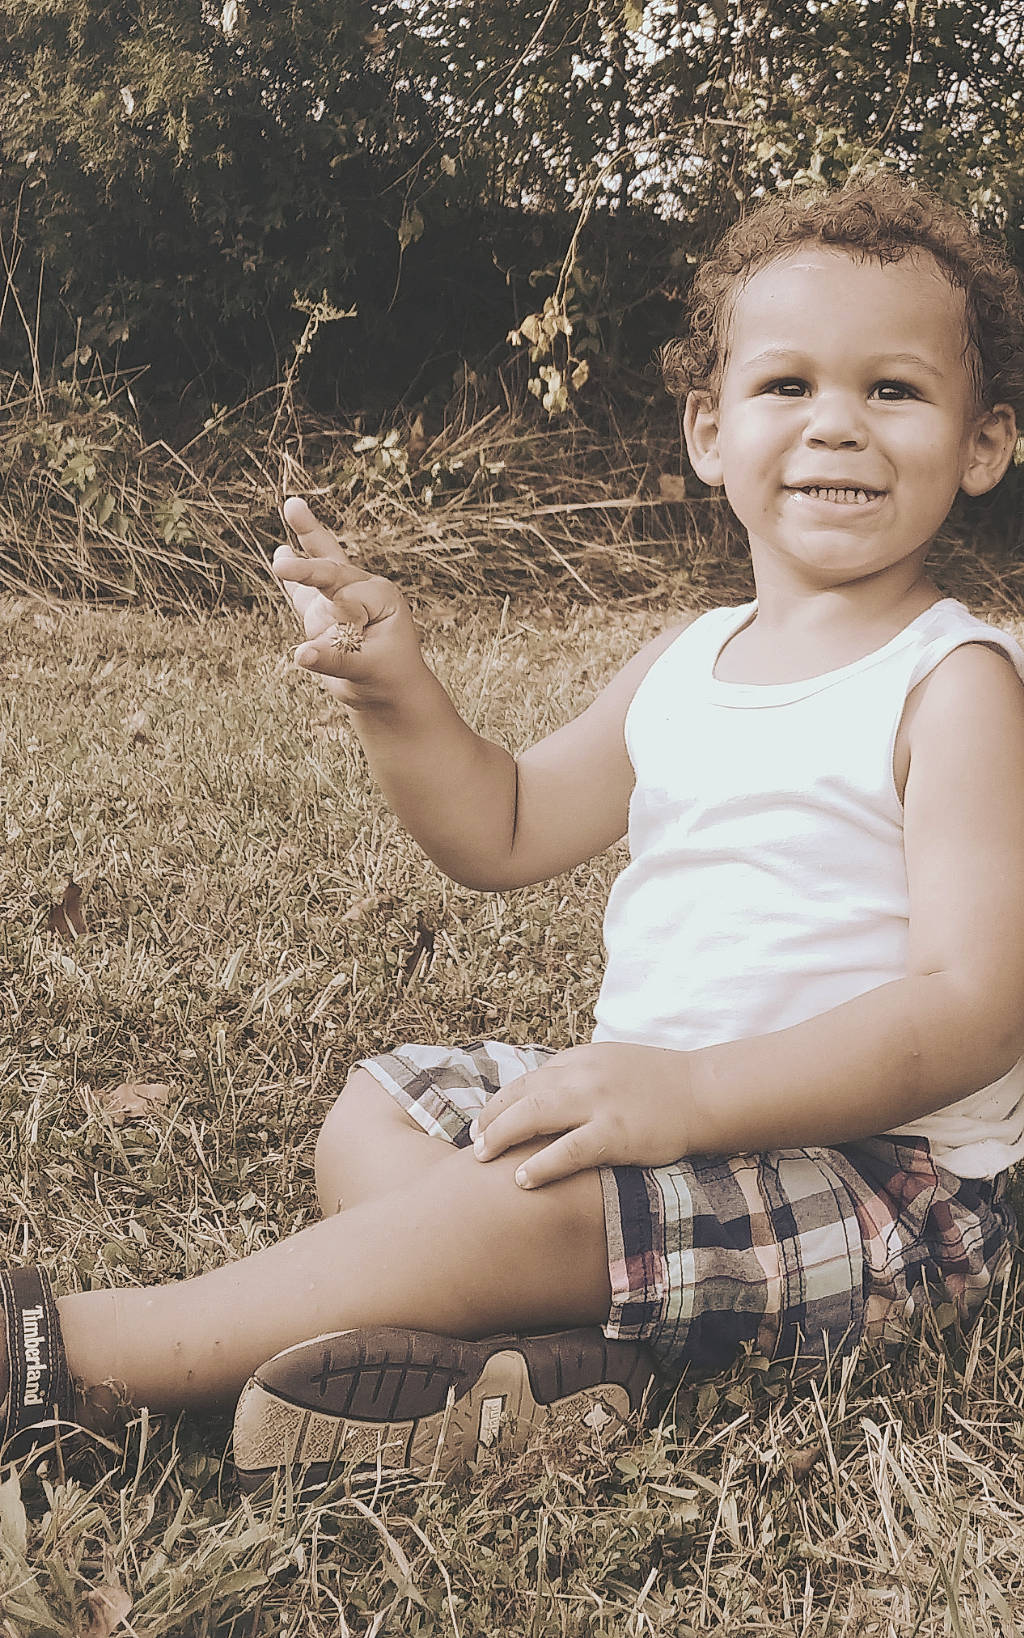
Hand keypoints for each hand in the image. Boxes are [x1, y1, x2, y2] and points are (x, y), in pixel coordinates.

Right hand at [274, 496, 422, 703]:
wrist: (389, 692)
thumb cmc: (389, 677)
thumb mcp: (368, 669)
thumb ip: (335, 659)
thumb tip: (300, 655)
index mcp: (381, 595)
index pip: (346, 601)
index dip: (340, 626)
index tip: (345, 646)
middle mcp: (361, 589)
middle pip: (329, 570)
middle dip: (303, 570)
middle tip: (282, 564)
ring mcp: (341, 596)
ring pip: (313, 578)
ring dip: (297, 567)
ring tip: (294, 506)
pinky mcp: (324, 610)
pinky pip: (303, 590)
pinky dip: (294, 578)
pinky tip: (283, 550)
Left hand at [470, 1042, 693, 1189]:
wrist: (703, 1093)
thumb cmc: (659, 1084)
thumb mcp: (611, 1065)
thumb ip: (577, 1077)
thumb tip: (543, 1099)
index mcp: (580, 1059)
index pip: (528, 1079)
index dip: (500, 1102)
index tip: (484, 1122)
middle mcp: (583, 1075)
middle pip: (521, 1094)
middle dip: (491, 1119)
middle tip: (474, 1143)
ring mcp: (599, 1102)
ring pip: (534, 1115)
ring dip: (502, 1136)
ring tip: (483, 1157)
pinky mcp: (616, 1132)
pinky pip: (568, 1150)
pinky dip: (540, 1164)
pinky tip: (522, 1179)